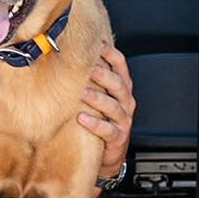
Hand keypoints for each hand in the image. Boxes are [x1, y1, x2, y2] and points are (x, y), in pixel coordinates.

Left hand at [78, 43, 134, 179]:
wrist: (108, 152)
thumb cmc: (102, 118)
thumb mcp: (100, 96)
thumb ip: (92, 78)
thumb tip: (73, 54)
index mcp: (122, 88)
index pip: (121, 66)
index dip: (111, 55)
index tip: (98, 45)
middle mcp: (125, 102)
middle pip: (118, 85)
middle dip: (104, 75)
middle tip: (88, 69)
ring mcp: (123, 120)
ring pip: (113, 107)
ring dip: (97, 98)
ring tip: (82, 93)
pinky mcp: (118, 138)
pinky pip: (108, 130)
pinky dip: (95, 124)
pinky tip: (81, 118)